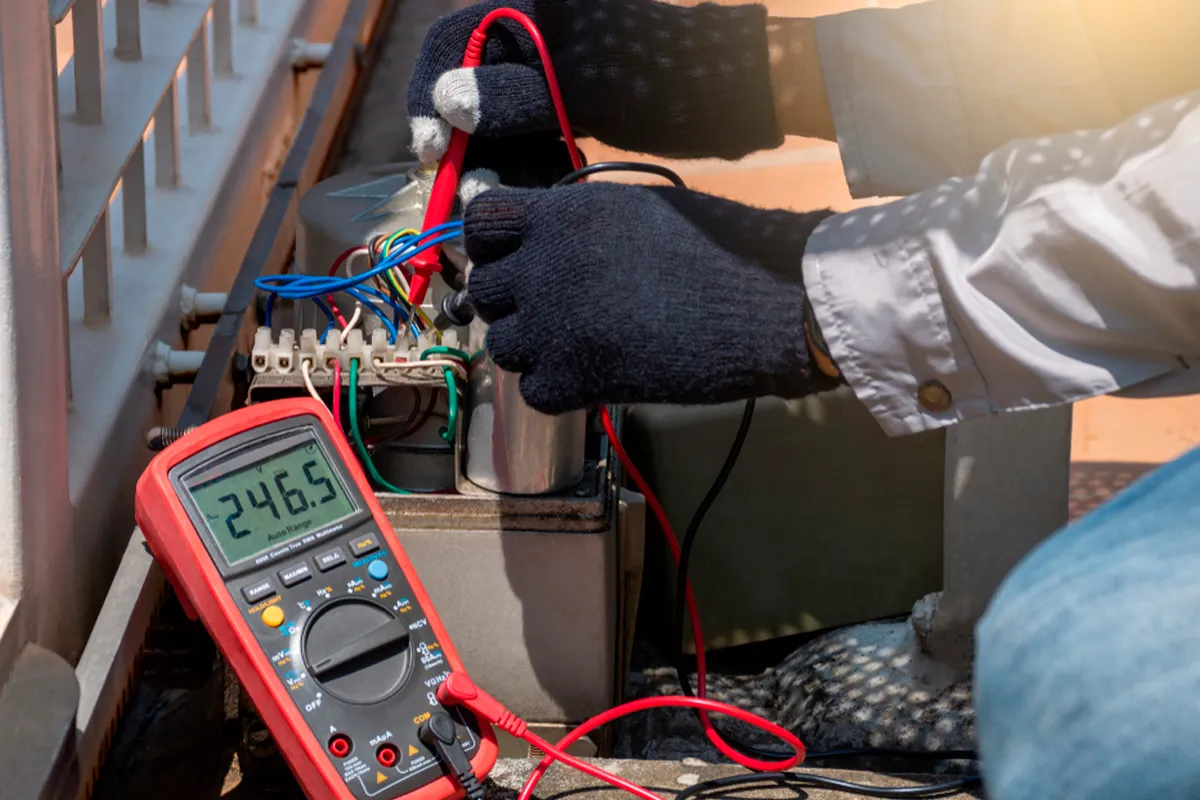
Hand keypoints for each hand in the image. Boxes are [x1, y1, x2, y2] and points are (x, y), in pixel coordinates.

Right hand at [408, 0, 781, 164]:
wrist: (738, 98)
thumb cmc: (668, 81)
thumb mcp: (589, 89)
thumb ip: (516, 97)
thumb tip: (449, 104)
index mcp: (535, 9)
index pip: (452, 40)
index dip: (430, 93)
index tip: (434, 149)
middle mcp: (532, 36)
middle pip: (467, 87)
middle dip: (464, 142)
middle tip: (466, 190)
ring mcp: (549, 74)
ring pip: (496, 122)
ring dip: (493, 164)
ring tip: (501, 196)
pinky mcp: (567, 108)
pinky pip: (528, 140)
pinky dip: (526, 169)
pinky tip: (535, 190)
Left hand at [462, 183, 839, 413]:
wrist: (761, 307)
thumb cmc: (718, 249)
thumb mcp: (640, 211)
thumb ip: (581, 224)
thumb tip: (546, 240)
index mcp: (561, 216)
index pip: (482, 223)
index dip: (491, 245)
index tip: (512, 260)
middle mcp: (544, 267)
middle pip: (484, 290)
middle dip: (512, 302)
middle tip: (553, 312)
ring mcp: (553, 326)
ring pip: (501, 345)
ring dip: (531, 348)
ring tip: (576, 345)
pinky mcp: (574, 379)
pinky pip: (531, 390)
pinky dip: (555, 388)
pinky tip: (590, 377)